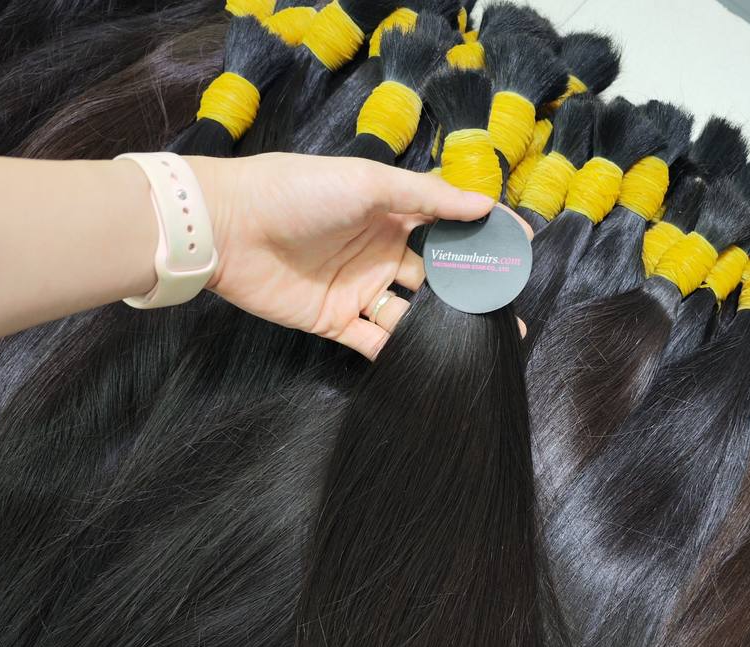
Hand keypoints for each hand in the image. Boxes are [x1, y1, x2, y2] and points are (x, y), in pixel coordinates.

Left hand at [189, 153, 494, 358]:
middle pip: (435, 276)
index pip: (447, 223)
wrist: (228, 229)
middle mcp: (380, 251)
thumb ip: (427, 197)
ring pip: (411, 312)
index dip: (482, 233)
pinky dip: (399, 351)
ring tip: (480, 343)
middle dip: (470, 291)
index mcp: (390, 211)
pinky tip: (431, 361)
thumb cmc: (298, 192)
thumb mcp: (367, 182)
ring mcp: (360, 288)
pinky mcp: (336, 321)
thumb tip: (485, 203)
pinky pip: (374, 340)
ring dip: (441, 326)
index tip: (520, 247)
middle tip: (508, 310)